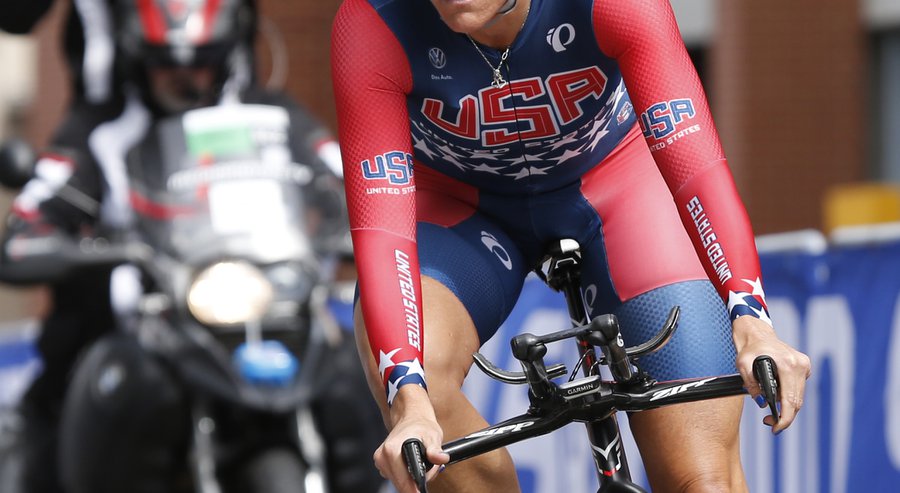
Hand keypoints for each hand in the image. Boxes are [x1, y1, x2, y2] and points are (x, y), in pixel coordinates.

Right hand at [374, 385, 449, 492]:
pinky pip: (396, 478)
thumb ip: (435, 450)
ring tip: (422, 463)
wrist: (412, 418)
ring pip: (398, 482)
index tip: (423, 488)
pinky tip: (413, 464)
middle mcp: (382, 456)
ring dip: (411, 479)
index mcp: (391, 449)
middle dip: (416, 482)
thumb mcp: (432, 436)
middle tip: (429, 470)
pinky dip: (406, 476)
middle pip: (401, 483)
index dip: (415, 488)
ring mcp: (380, 461)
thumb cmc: (422, 426)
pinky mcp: (382, 464)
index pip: (402, 481)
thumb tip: (441, 458)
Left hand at [732, 315, 810, 433]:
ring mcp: (804, 365)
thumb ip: (750, 385)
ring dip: (786, 408)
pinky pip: (798, 388)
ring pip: (798, 396)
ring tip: (770, 413)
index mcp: (788, 365)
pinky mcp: (804, 366)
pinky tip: (776, 397)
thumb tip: (761, 402)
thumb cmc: (749, 348)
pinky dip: (788, 396)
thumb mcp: (742, 366)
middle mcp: (800, 364)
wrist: (756, 333)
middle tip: (769, 424)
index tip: (776, 428)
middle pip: (797, 401)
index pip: (790, 400)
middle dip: (784, 416)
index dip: (784, 418)